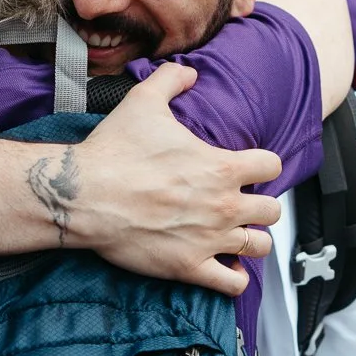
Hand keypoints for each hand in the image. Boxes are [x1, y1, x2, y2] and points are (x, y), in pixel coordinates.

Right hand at [76, 63, 282, 296]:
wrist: (83, 194)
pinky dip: (234, 276)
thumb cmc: (114, 151)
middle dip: (259, 206)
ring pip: (259, 246)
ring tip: (234, 235)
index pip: (272, 166)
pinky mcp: (189, 267)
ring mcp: (209, 239)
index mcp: (222, 167)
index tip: (249, 168)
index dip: (263, 165)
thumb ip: (172, 79)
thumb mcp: (145, 100)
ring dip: (251, 240)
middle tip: (238, 204)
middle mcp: (223, 205)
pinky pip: (233, 283)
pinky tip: (223, 265)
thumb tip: (189, 72)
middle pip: (272, 211)